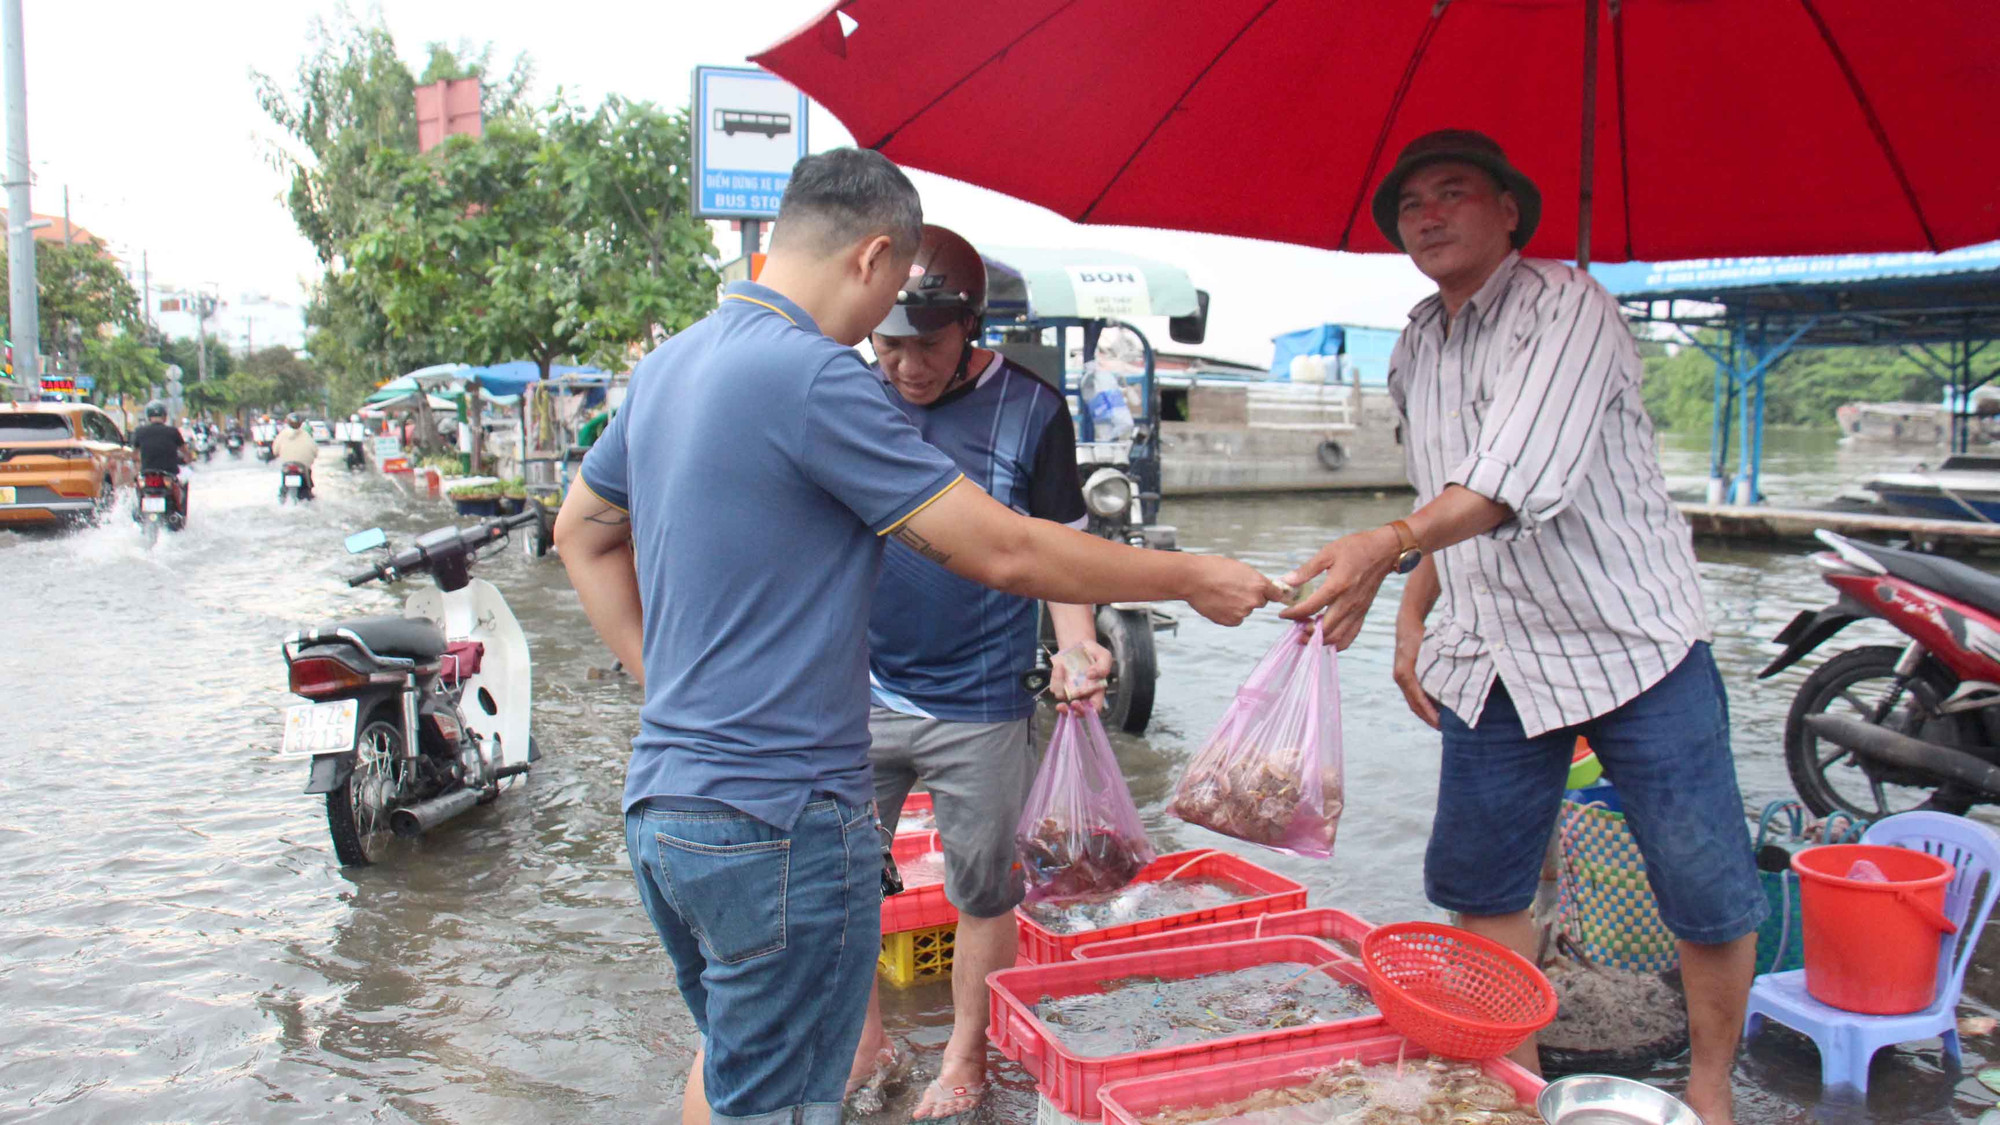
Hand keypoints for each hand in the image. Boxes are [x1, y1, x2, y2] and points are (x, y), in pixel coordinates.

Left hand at [1050, 640, 1113, 713]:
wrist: (1079, 644)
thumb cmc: (1093, 653)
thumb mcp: (1104, 656)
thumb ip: (1103, 667)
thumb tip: (1090, 676)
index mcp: (1096, 691)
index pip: (1093, 709)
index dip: (1085, 711)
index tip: (1077, 704)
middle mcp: (1083, 694)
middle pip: (1075, 711)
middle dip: (1068, 711)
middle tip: (1062, 706)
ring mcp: (1070, 689)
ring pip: (1062, 697)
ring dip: (1059, 684)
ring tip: (1061, 667)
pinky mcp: (1060, 684)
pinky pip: (1055, 687)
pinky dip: (1055, 677)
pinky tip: (1059, 666)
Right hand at [1184, 555, 1281, 625]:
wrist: (1193, 579)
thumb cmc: (1213, 569)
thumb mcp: (1240, 568)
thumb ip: (1254, 579)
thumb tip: (1260, 587)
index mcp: (1259, 584)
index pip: (1276, 594)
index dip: (1271, 593)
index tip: (1270, 595)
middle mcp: (1254, 600)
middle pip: (1259, 603)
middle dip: (1250, 598)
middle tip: (1234, 590)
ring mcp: (1243, 612)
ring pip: (1245, 611)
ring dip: (1237, 606)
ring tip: (1221, 595)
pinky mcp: (1231, 621)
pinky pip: (1235, 619)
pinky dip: (1228, 614)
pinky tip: (1218, 604)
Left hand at [1278, 526, 1399, 648]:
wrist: (1384, 550)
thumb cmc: (1356, 548)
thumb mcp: (1328, 553)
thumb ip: (1306, 570)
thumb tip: (1286, 581)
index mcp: (1337, 586)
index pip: (1310, 608)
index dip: (1293, 614)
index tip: (1283, 614)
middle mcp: (1348, 602)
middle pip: (1324, 629)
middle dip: (1305, 632)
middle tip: (1294, 627)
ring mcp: (1357, 610)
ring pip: (1337, 637)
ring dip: (1319, 640)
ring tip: (1306, 634)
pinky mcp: (1363, 613)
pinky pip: (1350, 636)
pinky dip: (1336, 642)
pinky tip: (1325, 637)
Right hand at [1393, 614, 1439, 728]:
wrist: (1407, 625)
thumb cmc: (1421, 635)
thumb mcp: (1430, 650)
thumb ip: (1437, 668)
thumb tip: (1451, 687)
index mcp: (1405, 674)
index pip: (1418, 700)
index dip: (1429, 713)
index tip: (1441, 724)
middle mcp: (1401, 678)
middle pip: (1414, 704)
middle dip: (1427, 717)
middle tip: (1442, 728)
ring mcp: (1401, 677)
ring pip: (1412, 701)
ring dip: (1425, 711)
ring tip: (1440, 721)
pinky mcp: (1404, 675)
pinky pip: (1413, 694)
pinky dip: (1423, 702)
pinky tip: (1435, 706)